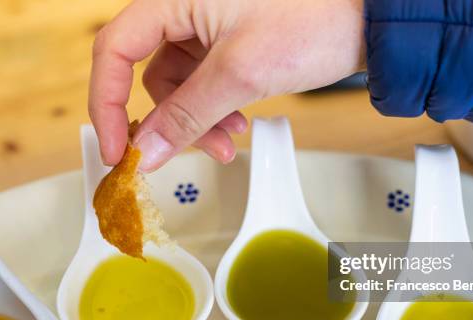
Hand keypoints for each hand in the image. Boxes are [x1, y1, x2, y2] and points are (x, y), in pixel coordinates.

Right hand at [89, 0, 364, 170]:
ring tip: (231, 141)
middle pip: (148, 75)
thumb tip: (144, 153)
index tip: (117, 150)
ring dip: (200, 122)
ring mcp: (206, 28)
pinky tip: (238, 125)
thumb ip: (186, 116)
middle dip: (172, 121)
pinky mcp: (226, 44)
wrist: (365, 21)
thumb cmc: (314, 21)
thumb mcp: (240, 74)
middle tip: (189, 153)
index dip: (107, 104)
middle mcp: (184, 9)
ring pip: (180, 87)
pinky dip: (216, 112)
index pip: (115, 51)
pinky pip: (204, 86)